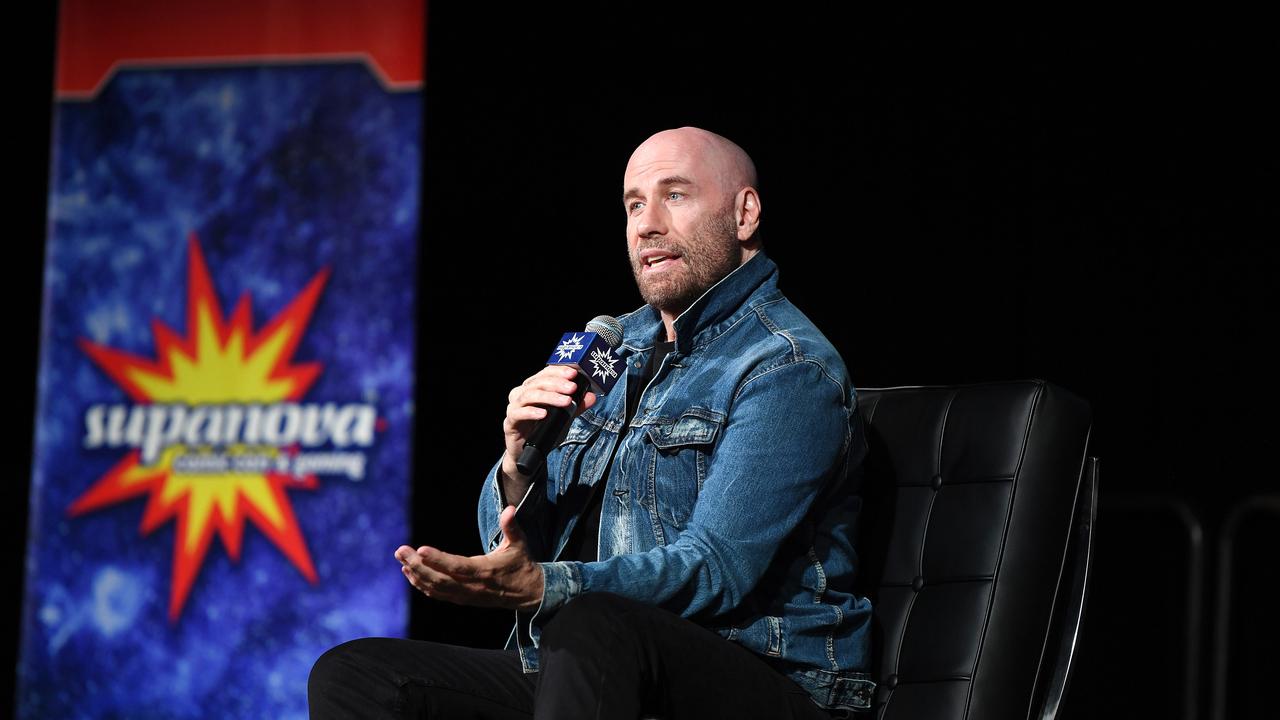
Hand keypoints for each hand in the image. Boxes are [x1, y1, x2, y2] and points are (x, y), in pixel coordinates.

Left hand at [396, 505, 543, 610]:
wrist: (528, 593)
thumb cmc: (521, 564)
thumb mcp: (519, 544)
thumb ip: (511, 526)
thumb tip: (510, 509)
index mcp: (484, 571)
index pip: (457, 566)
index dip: (437, 560)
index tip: (420, 549)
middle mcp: (472, 586)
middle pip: (439, 579)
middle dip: (417, 565)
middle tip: (401, 551)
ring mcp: (466, 595)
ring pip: (435, 588)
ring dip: (415, 574)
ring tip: (401, 559)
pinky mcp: (462, 599)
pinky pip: (438, 594)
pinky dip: (422, 585)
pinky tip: (410, 574)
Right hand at [501, 365, 597, 492]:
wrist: (526, 452)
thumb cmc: (542, 430)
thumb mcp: (563, 418)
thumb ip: (576, 407)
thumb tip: (592, 397)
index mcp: (533, 388)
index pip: (545, 373)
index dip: (559, 371)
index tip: (573, 373)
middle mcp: (521, 394)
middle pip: (537, 383)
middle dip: (557, 384)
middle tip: (572, 388)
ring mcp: (514, 407)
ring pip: (528, 396)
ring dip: (548, 397)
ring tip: (565, 401)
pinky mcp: (510, 422)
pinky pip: (518, 414)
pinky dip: (531, 412)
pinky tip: (544, 414)